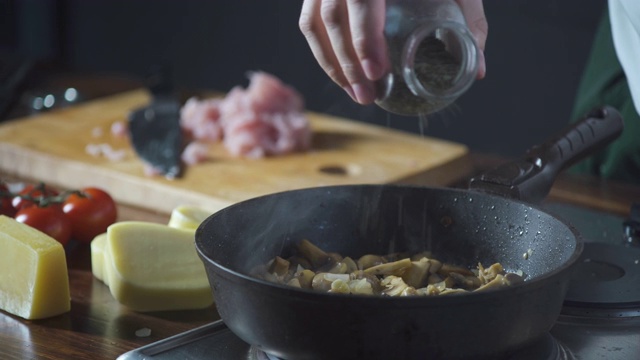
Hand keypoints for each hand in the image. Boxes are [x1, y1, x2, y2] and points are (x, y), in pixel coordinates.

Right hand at [299, 0, 487, 104]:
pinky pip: (309, 22)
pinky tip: (341, 75)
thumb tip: (476, 70)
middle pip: (331, 17)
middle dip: (347, 64)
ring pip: (313, 23)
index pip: (361, 0)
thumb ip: (470, 18)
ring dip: (331, 64)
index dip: (364, 38)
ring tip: (355, 93)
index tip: (377, 72)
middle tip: (367, 95)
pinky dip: (322, 52)